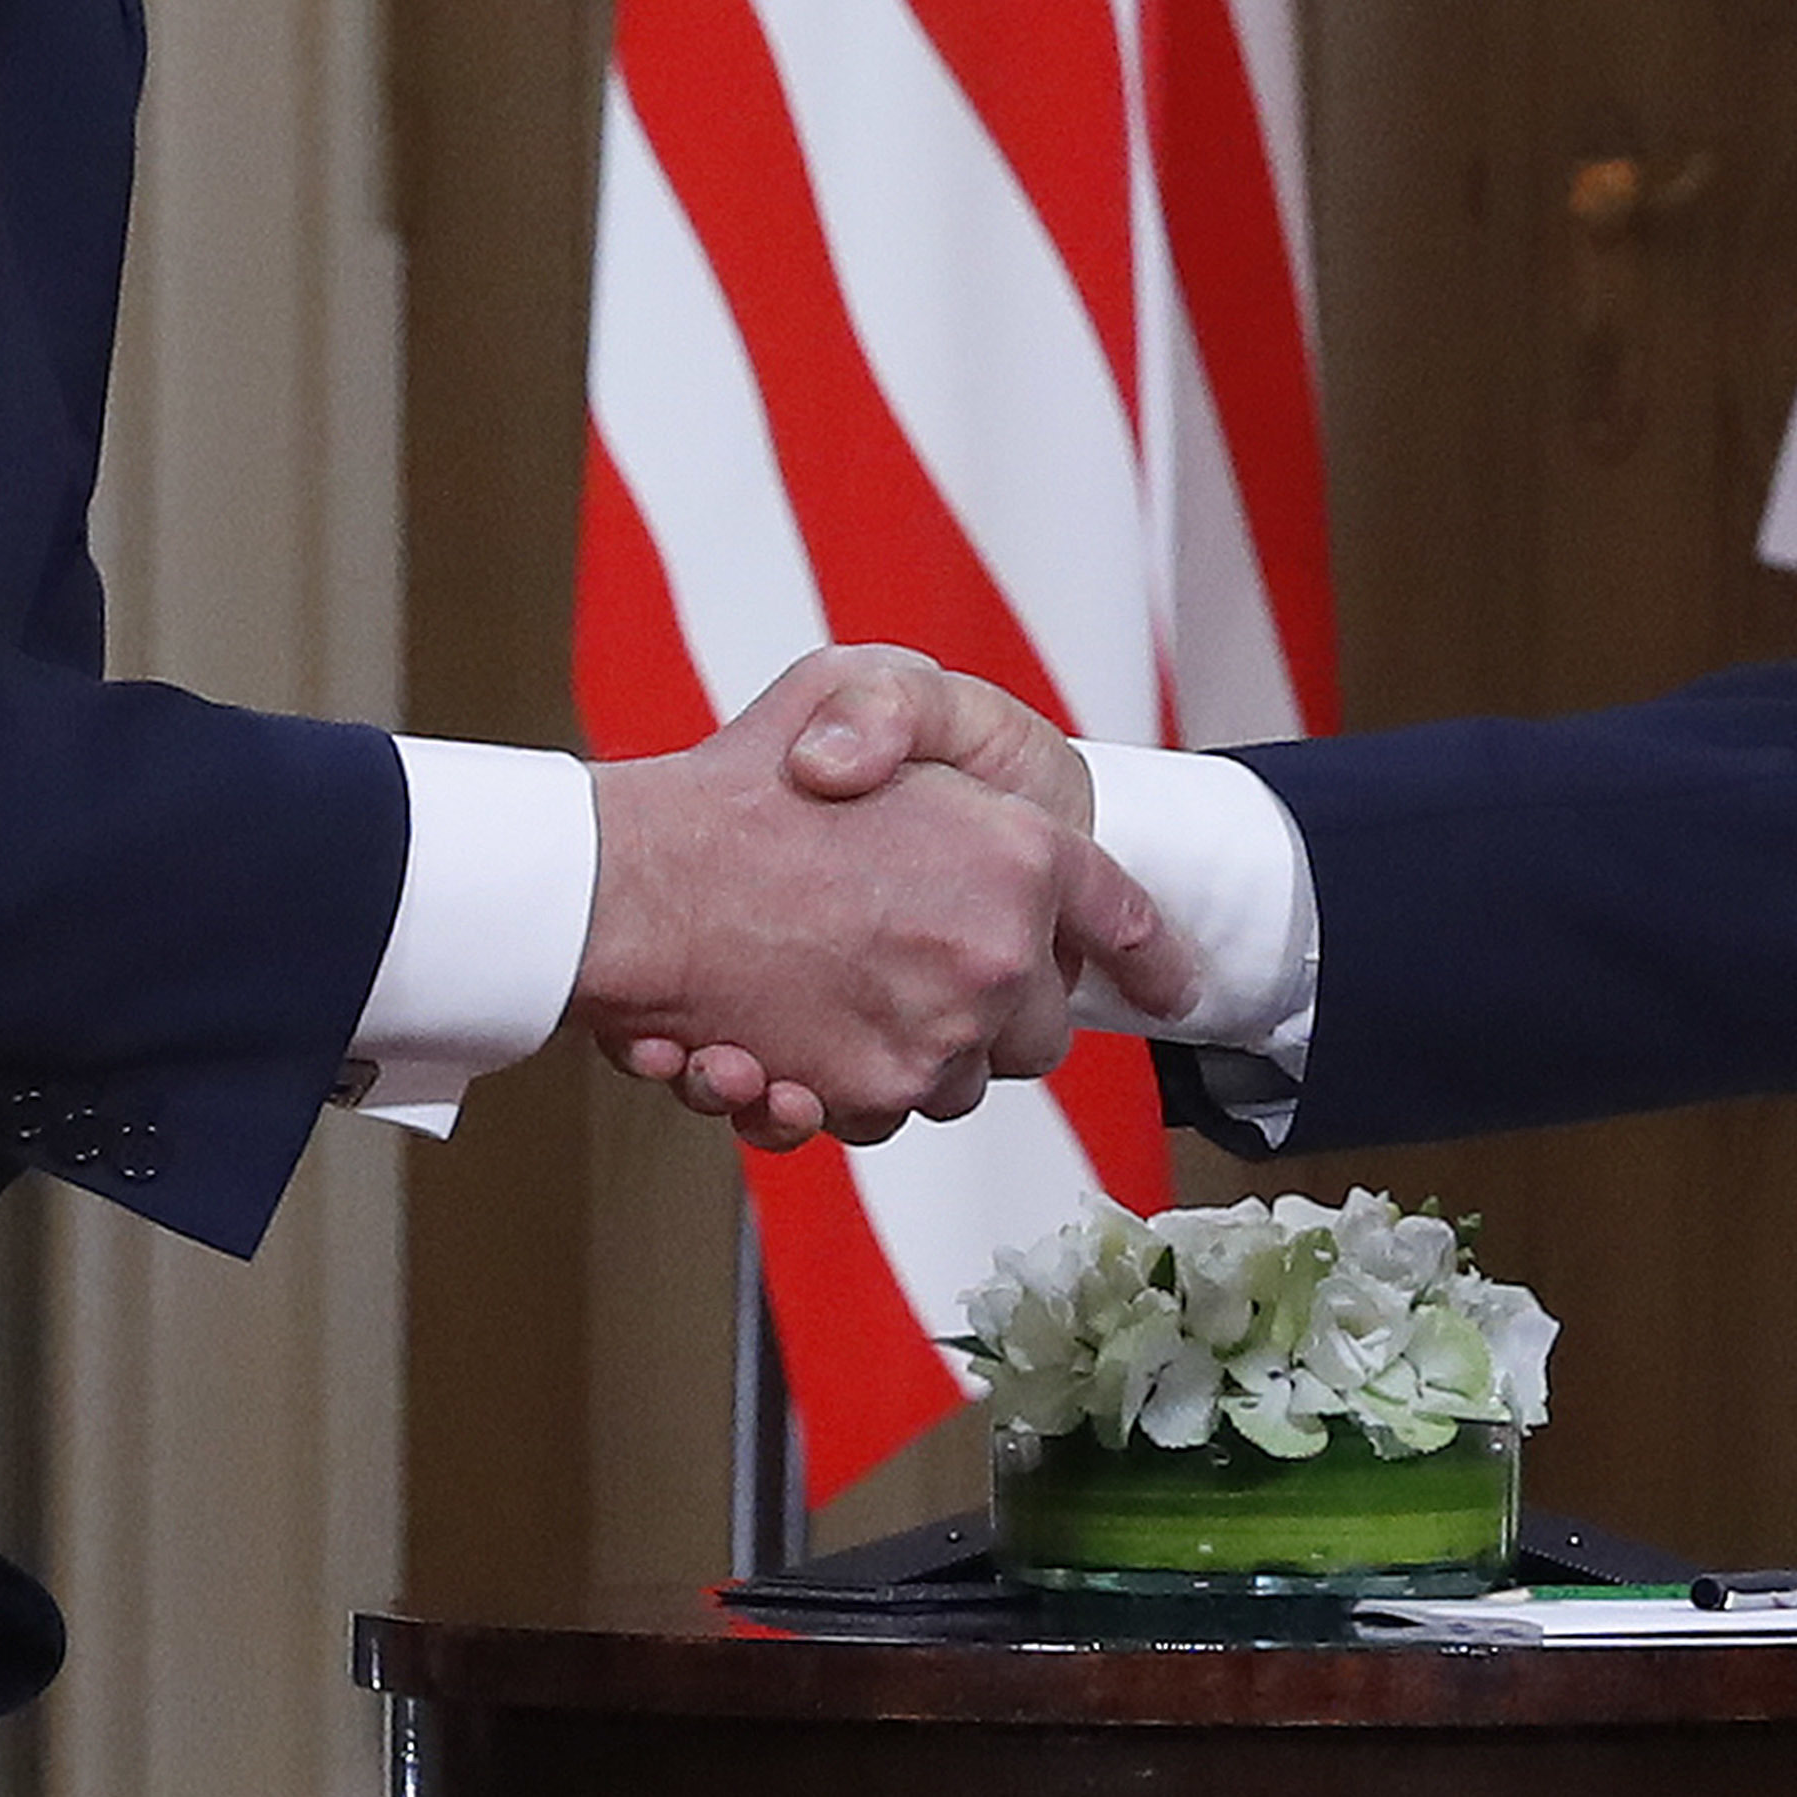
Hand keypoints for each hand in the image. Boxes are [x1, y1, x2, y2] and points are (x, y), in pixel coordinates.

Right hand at [578, 649, 1189, 1148]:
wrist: (625, 884)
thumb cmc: (735, 779)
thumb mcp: (850, 679)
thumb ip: (921, 720)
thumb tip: (957, 799)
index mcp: (1021, 855)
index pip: (1124, 917)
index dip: (1152, 953)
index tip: (1171, 980)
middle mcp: (998, 959)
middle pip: (1042, 1027)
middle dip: (998, 1006)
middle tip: (921, 960)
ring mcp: (937, 1039)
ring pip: (963, 1081)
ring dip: (917, 1052)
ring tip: (835, 997)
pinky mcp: (869, 1097)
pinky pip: (885, 1116)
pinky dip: (841, 1091)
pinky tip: (778, 1046)